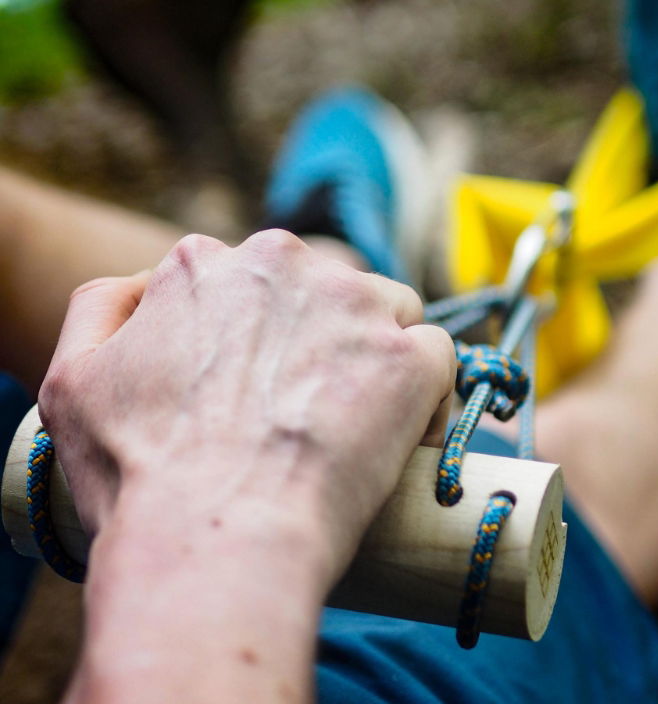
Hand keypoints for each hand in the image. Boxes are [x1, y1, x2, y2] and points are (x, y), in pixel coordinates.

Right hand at [39, 229, 454, 587]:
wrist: (213, 535)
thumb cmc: (138, 472)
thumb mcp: (75, 379)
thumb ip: (103, 310)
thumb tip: (141, 284)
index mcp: (206, 265)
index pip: (260, 282)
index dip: (273, 336)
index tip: (272, 387)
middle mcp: (282, 265)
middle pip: (327, 289)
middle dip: (328, 339)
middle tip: (316, 409)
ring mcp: (354, 306)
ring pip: (390, 312)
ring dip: (382, 357)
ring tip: (363, 425)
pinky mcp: (408, 357)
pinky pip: (438, 357)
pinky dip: (428, 395)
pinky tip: (404, 437)